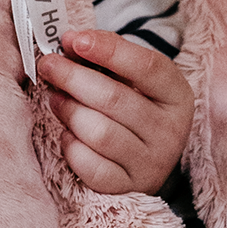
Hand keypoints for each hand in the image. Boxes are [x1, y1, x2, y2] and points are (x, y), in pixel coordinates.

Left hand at [38, 30, 193, 194]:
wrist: (147, 163)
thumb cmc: (135, 111)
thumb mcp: (135, 82)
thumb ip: (108, 58)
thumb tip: (71, 41)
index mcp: (177, 96)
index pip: (148, 67)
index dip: (109, 50)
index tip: (74, 40)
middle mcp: (170, 131)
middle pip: (115, 99)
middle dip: (73, 78)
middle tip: (49, 66)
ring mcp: (150, 163)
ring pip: (100, 133)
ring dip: (69, 111)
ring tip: (55, 99)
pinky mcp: (127, 187)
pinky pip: (91, 166)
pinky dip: (72, 147)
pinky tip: (67, 134)